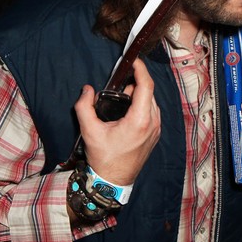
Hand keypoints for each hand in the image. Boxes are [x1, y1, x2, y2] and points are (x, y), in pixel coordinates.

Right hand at [74, 58, 160, 185]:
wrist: (113, 181)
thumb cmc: (104, 158)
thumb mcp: (89, 131)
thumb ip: (84, 106)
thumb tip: (87, 90)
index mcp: (140, 120)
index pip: (146, 86)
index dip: (141, 69)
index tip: (133, 61)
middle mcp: (153, 124)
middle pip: (148, 92)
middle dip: (134, 84)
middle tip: (117, 87)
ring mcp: (156, 130)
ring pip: (151, 102)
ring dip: (138, 96)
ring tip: (120, 101)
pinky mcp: (155, 136)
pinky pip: (152, 112)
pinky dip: (142, 106)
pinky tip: (127, 112)